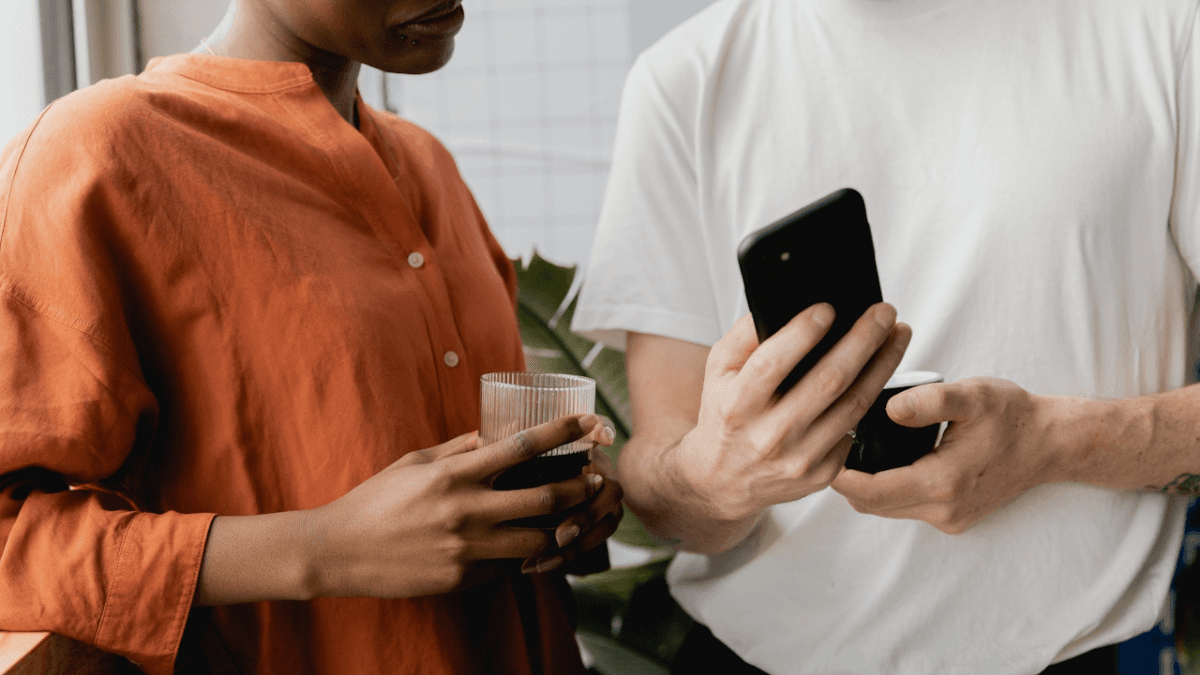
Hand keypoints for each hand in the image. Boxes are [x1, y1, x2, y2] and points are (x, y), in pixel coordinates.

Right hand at [307, 415, 607, 597]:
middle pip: (543, 498)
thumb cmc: (377, 500)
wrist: (340, 550)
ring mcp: (465, 548)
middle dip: (579, 488)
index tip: (586, 422)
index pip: (521, 447)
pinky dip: (520, 554)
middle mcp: (465, 510)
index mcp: (454, 473)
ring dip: (560, 529)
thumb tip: (493, 435)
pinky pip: (505, 564)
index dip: (561, 433)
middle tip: (597, 479)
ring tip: (575, 518)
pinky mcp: (461, 577)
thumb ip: (459, 451)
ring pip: (535, 540)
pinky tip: (529, 546)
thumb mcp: (416, 463)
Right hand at [671, 303, 909, 548]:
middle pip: (829, 381)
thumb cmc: (725, 417)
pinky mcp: (822, 474)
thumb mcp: (717, 372)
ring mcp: (798, 458)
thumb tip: (783, 306)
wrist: (724, 480)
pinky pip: (855, 429)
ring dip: (883, 365)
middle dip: (863, 340)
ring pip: (854, 405)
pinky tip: (879, 374)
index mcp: (738, 405)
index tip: (829, 307)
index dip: (803, 333)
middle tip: (883, 313)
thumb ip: (743, 337)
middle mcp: (769, 435)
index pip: (773, 363)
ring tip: (897, 336)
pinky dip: (870, 398)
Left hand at [832, 377, 1056, 533]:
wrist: (1051, 443)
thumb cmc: (1012, 415)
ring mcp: (950, 518)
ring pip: (887, 509)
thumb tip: (888, 409)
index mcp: (942, 482)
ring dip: (865, 486)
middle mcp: (944, 509)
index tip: (819, 451)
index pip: (870, 491)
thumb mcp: (971, 395)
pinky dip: (887, 490)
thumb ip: (927, 401)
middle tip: (828, 446)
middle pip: (872, 504)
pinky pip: (906, 508)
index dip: (838, 475)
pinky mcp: (954, 518)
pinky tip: (882, 461)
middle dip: (845, 480)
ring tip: (850, 450)